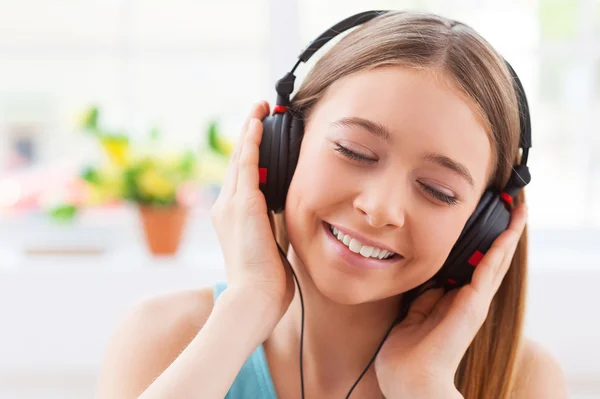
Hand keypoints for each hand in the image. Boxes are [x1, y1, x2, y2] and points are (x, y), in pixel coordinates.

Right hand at [210, 101, 294, 326]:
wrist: (255, 297)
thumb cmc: (266, 279)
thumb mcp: (272, 243)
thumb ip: (276, 224)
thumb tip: (289, 210)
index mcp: (233, 217)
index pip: (242, 177)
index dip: (250, 153)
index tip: (262, 135)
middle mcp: (226, 206)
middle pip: (238, 161)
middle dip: (249, 134)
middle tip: (260, 111)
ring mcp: (231, 203)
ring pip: (240, 156)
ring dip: (250, 129)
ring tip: (259, 108)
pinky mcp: (242, 203)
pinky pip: (247, 162)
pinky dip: (252, 140)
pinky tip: (257, 121)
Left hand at [374, 204, 527, 398]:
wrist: (410, 381)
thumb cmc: (406, 356)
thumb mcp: (412, 319)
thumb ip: (424, 301)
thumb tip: (432, 284)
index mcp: (453, 304)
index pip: (471, 269)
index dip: (480, 247)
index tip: (484, 224)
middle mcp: (469, 302)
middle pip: (490, 262)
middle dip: (501, 235)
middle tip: (512, 209)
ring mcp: (474, 303)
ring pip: (496, 262)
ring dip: (508, 235)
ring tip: (518, 211)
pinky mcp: (474, 304)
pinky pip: (489, 269)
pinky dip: (501, 247)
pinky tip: (510, 228)